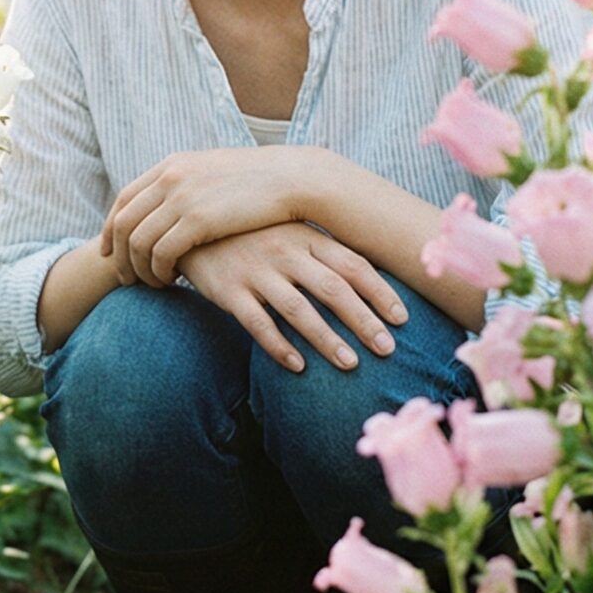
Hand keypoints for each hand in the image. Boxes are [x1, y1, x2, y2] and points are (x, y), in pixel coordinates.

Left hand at [100, 147, 311, 287]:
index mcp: (171, 165)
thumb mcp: (214, 173)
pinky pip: (160, 253)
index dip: (111, 228)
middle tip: (126, 279)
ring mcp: (181, 197)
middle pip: (122, 222)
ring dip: (139, 269)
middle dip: (118, 255)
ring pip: (137, 241)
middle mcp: (169, 177)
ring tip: (151, 286)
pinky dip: (159, 272)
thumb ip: (188, 184)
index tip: (110, 251)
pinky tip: (172, 282)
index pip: (123, 199)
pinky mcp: (197, 220)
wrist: (293, 178)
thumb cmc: (260, 182)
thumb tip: (171, 204)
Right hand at [176, 225, 409, 372]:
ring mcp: (256, 271)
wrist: (190, 227)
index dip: (380, 292)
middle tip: (387, 349)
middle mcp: (284, 251)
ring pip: (299, 309)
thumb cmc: (250, 233)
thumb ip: (322, 250)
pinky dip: (279, 346)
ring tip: (351, 364)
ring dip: (328, 339)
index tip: (402, 319)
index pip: (352, 264)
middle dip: (363, 321)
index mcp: (304, 236)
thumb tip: (367, 279)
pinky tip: (299, 366)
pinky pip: (258, 323)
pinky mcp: (228, 291)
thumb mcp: (287, 229)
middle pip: (333, 289)